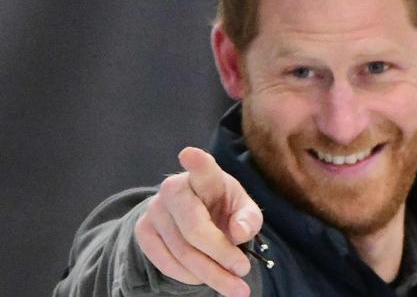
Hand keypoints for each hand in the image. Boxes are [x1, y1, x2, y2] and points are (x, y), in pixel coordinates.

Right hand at [135, 147, 262, 296]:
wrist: (196, 214)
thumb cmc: (224, 208)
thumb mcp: (244, 209)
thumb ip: (249, 219)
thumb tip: (239, 233)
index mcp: (205, 175)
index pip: (201, 167)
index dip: (196, 162)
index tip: (190, 155)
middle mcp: (174, 188)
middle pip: (195, 229)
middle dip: (221, 255)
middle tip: (243, 272)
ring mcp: (154, 209)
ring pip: (182, 252)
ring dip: (211, 274)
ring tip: (234, 286)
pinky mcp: (143, 230)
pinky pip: (167, 262)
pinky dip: (190, 276)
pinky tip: (205, 277)